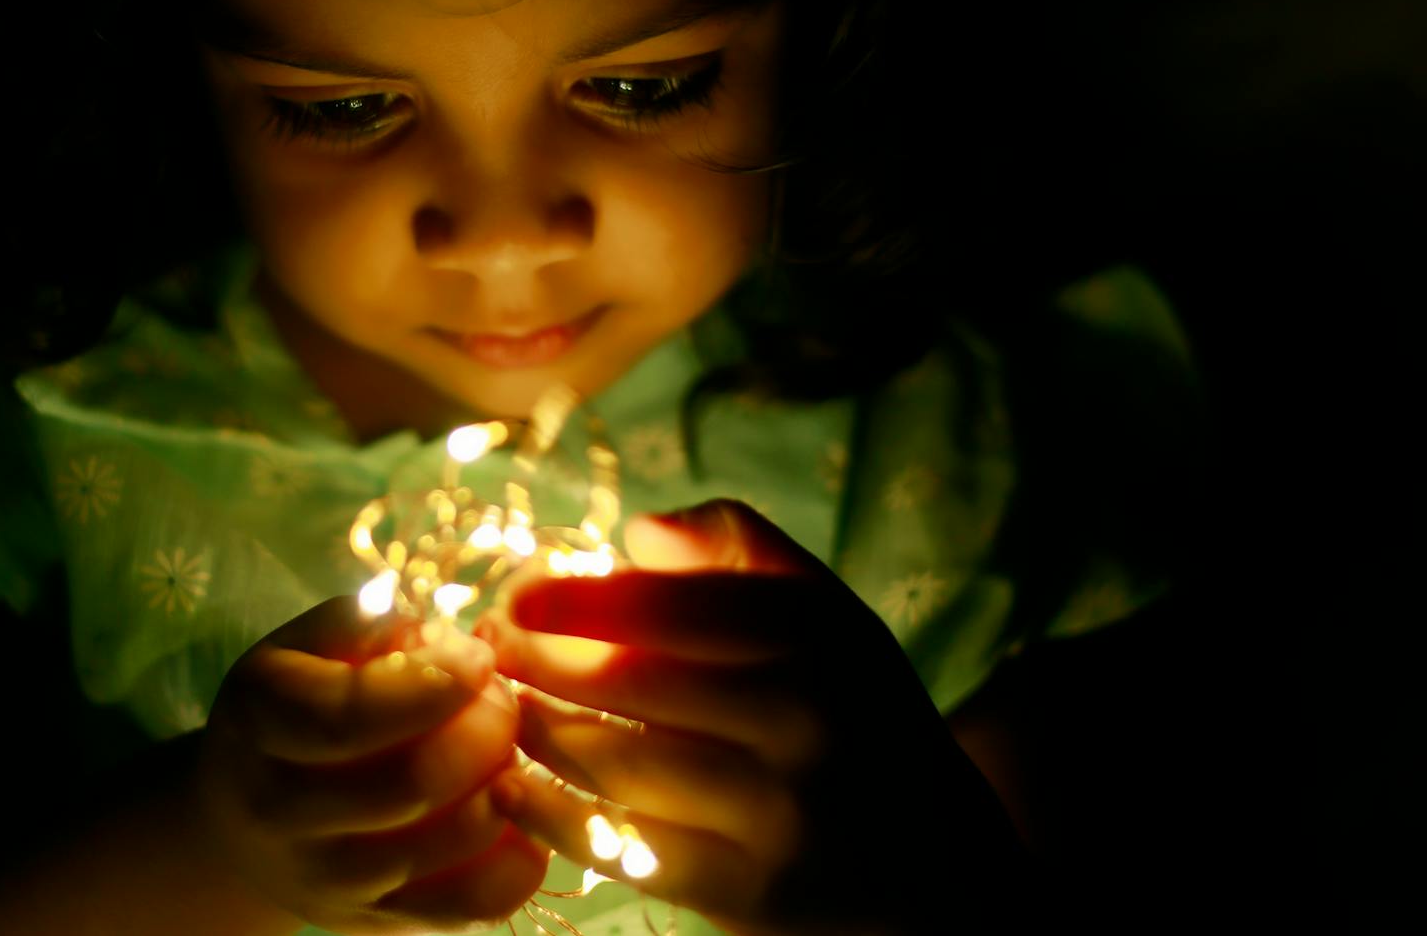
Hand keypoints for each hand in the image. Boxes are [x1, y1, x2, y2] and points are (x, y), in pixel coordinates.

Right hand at [199, 596, 550, 934]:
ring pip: (454, 842)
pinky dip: (517, 856)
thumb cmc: (290, 709)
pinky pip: (475, 904)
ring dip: (506, 784)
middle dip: (486, 728)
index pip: (348, 716)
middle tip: (502, 698)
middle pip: (413, 783)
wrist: (240, 824)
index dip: (432, 684)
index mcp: (262, 721)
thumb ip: (366, 625)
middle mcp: (283, 812)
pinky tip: (512, 809)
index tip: (479, 657)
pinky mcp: (376, 922)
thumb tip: (441, 642)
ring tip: (505, 748)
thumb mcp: (303, 647)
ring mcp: (331, 880)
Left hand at [476, 500, 1028, 935]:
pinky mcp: (746, 892)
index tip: (517, 594)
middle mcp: (802, 719)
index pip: (667, 604)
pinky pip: (618, 846)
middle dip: (536, 661)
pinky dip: (551, 814)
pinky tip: (514, 787)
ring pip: (612, 765)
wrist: (938, 869)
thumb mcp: (826, 614)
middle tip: (488, 649)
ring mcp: (774, 813)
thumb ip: (739, 549)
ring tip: (500, 708)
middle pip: (625, 683)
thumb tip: (636, 533)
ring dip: (535, 733)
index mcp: (815, 635)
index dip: (574, 597)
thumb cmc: (853, 714)